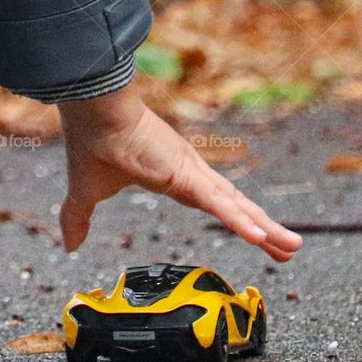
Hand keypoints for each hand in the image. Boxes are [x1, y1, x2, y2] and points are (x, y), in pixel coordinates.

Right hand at [59, 83, 302, 261]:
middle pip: (233, 205)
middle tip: (287, 247)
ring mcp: (192, 173)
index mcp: (171, 177)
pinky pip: (218, 204)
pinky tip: (260, 238)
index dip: (233, 218)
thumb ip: (78, 218)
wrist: (92, 113)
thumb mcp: (86, 193)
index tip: (254, 234)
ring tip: (291, 247)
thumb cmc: (91, 144)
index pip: (211, 202)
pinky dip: (240, 221)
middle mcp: (190, 173)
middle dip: (261, 227)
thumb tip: (69, 245)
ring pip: (235, 206)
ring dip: (264, 227)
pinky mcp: (187, 175)